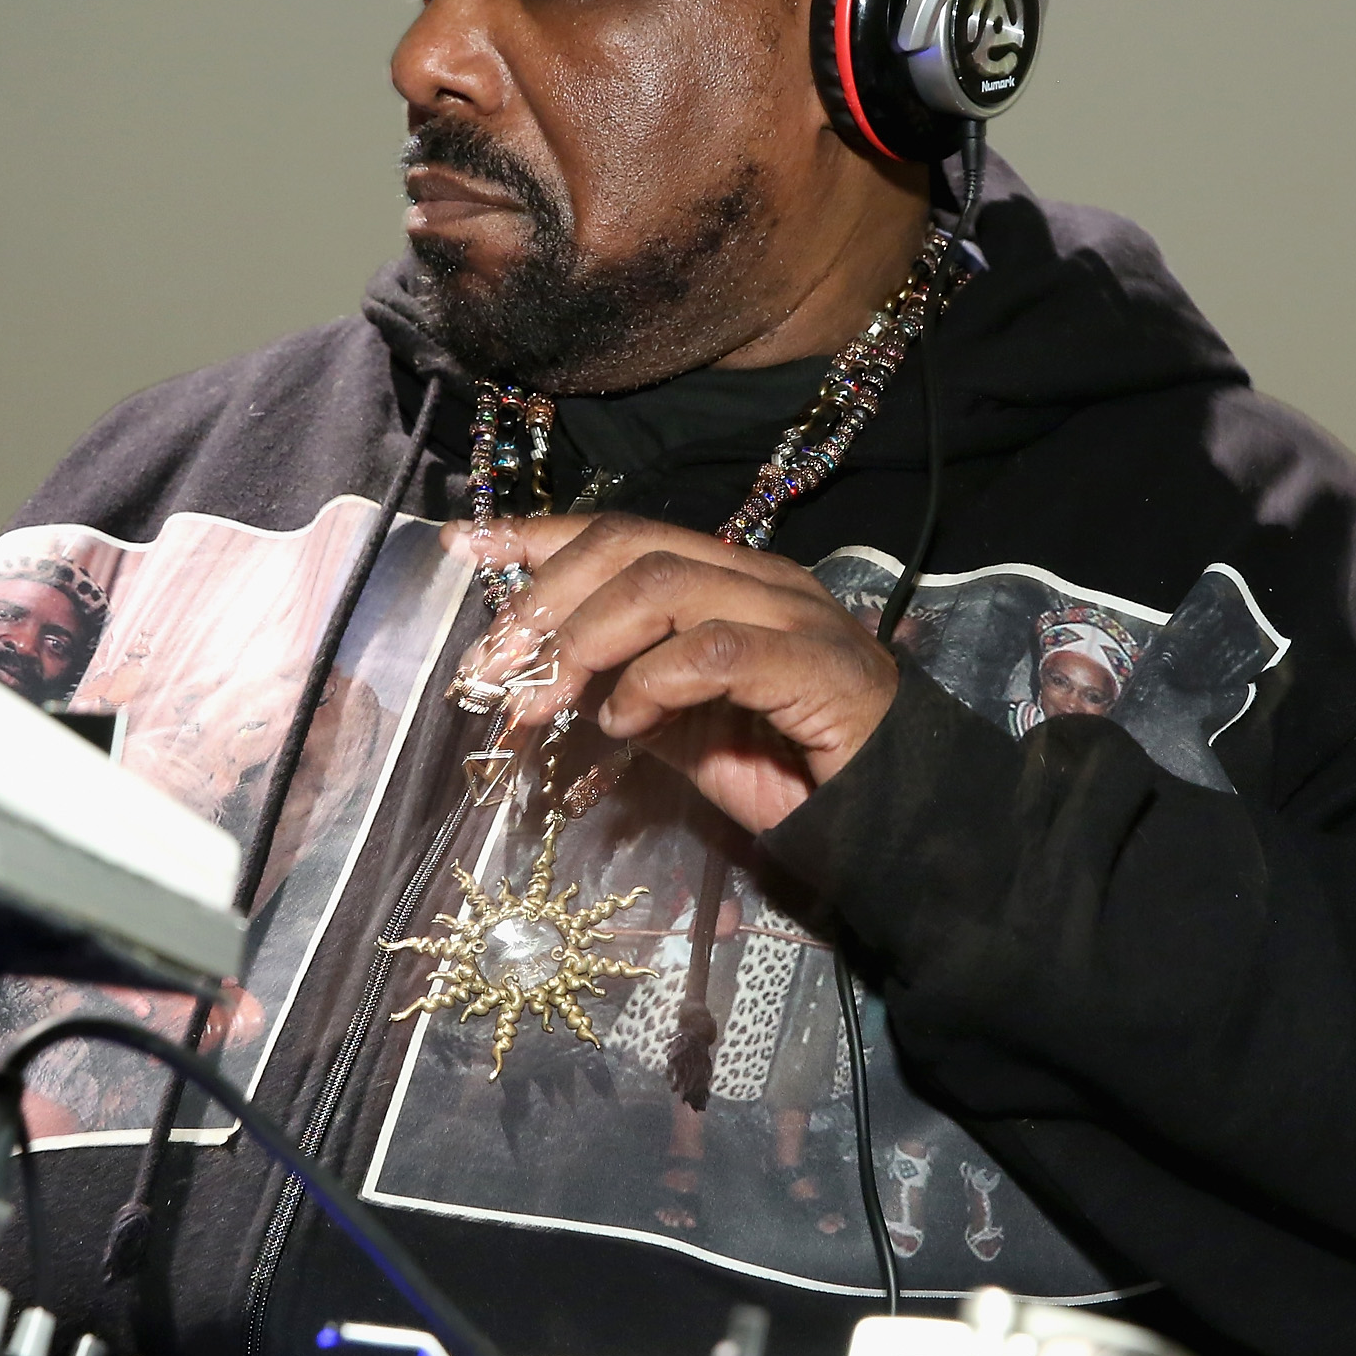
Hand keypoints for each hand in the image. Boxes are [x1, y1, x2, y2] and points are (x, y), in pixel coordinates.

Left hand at [444, 514, 898, 832]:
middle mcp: (759, 579)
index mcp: (726, 579)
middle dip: (546, 596)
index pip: (620, 532)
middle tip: (493, 663)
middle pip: (632, 544)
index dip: (538, 535)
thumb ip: (622, 690)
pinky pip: (715, 649)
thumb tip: (541, 678)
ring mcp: (793, 615)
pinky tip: (626, 725)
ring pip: (666, 582)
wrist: (890, 822)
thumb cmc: (787, 772)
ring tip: (549, 703)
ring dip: (587, 639)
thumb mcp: (679, 730)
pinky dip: (653, 682)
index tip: (465, 549)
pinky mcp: (817, 666)